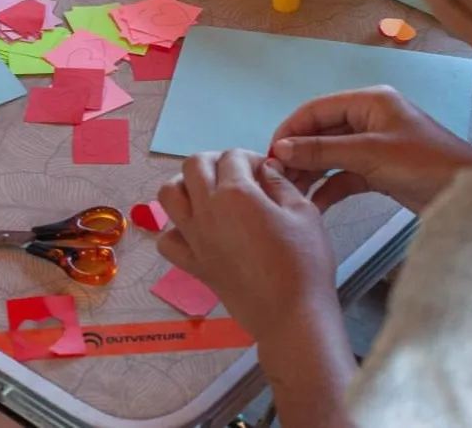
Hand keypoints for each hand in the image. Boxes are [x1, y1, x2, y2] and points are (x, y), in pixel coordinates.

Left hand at [157, 150, 338, 343]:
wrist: (293, 315)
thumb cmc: (304, 262)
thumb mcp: (304, 211)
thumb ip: (280, 183)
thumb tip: (265, 168)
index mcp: (235, 193)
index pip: (231, 156)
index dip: (251, 158)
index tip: (266, 172)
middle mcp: (207, 210)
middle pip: (193, 165)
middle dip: (215, 162)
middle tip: (237, 176)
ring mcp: (195, 238)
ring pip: (168, 195)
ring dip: (185, 186)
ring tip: (209, 195)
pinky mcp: (193, 265)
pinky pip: (167, 241)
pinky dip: (176, 231)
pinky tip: (197, 232)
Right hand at [269, 86, 471, 213]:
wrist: (471, 197)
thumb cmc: (426, 165)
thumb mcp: (369, 155)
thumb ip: (323, 150)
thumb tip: (281, 149)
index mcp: (369, 102)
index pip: (316, 110)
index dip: (290, 130)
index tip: (269, 154)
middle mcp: (369, 118)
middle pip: (321, 132)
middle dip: (298, 154)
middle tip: (275, 178)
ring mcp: (374, 145)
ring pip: (331, 155)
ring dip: (310, 173)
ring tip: (289, 193)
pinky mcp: (380, 170)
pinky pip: (345, 175)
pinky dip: (329, 188)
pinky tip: (314, 204)